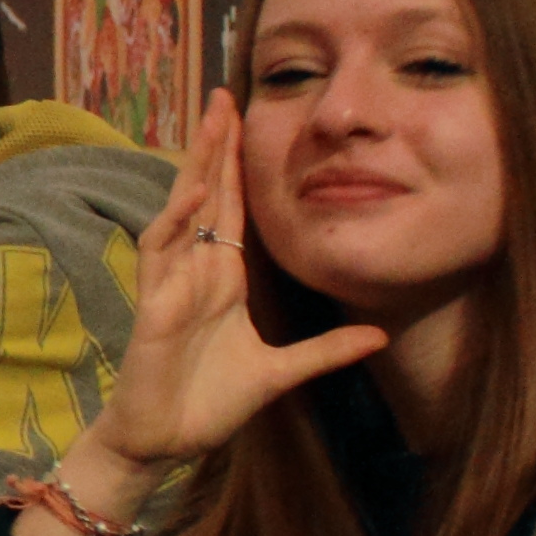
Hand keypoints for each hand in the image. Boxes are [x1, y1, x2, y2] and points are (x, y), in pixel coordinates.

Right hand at [91, 95, 391, 480]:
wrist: (165, 442)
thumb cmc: (209, 404)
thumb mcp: (282, 372)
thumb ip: (326, 351)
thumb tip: (381, 334)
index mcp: (222, 279)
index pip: (232, 208)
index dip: (238, 164)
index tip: (246, 119)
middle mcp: (195, 270)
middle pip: (206, 194)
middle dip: (215, 144)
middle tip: (226, 94)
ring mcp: (172, 282)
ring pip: (181, 208)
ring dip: (196, 164)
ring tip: (212, 121)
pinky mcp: (154, 302)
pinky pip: (160, 250)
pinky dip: (175, 218)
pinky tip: (195, 190)